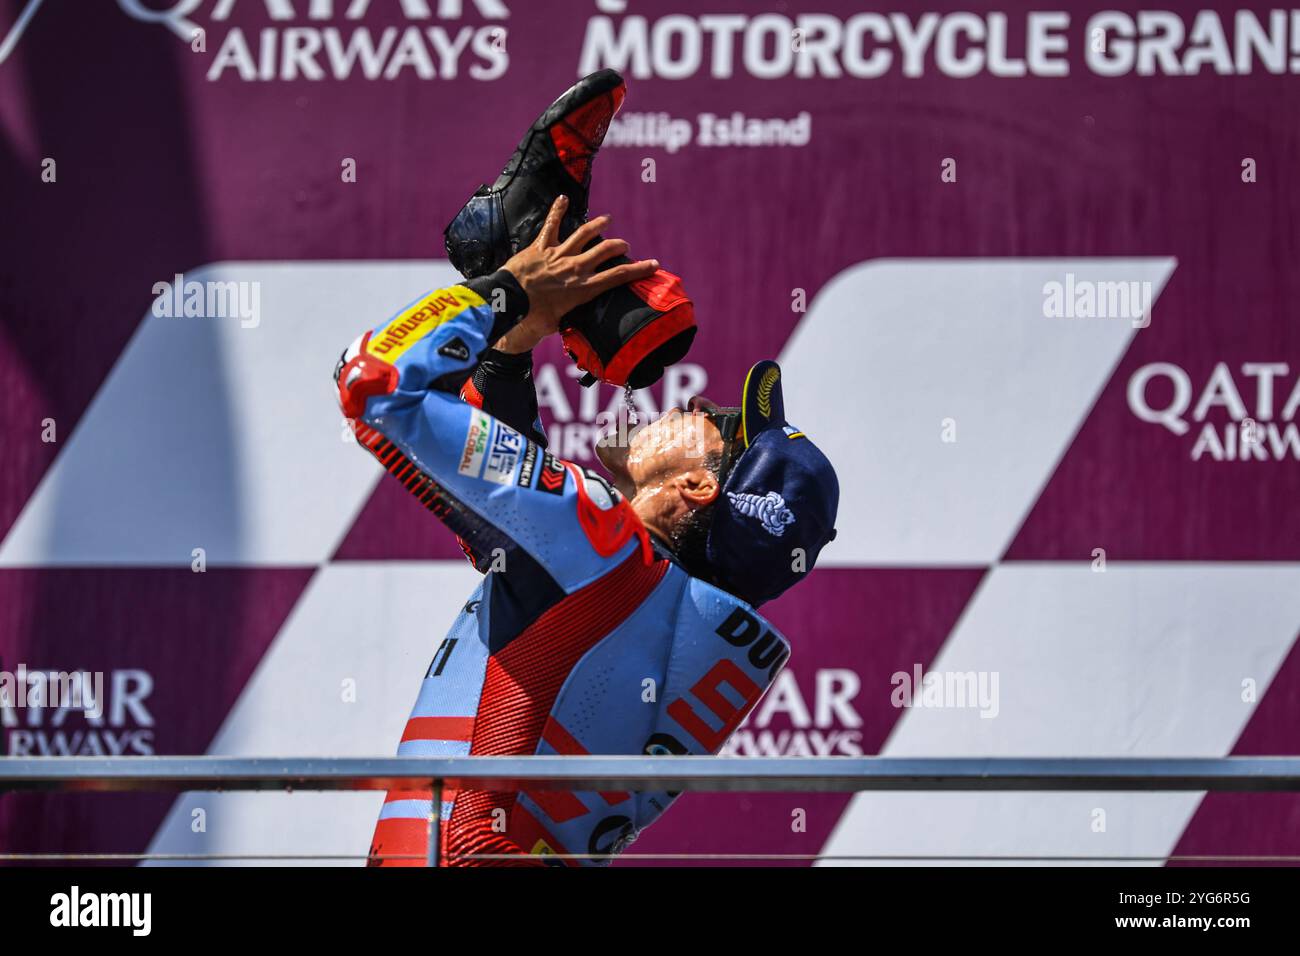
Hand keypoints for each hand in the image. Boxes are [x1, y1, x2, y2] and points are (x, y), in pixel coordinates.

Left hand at [496, 195, 658, 351]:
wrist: (508, 303)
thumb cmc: (533, 320)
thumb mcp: (560, 324)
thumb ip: (573, 319)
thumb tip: (580, 327)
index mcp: (584, 289)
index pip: (618, 276)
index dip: (639, 270)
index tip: (653, 265)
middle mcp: (575, 268)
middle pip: (605, 250)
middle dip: (618, 246)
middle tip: (624, 246)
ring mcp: (558, 254)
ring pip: (584, 234)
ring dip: (598, 225)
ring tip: (606, 220)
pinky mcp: (540, 247)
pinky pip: (551, 225)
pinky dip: (557, 211)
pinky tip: (563, 199)